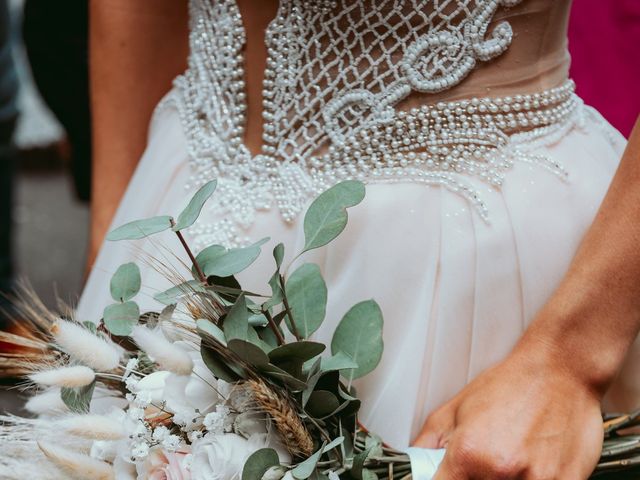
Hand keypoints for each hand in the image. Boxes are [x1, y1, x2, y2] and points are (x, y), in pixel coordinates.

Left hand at [413, 342, 603, 478]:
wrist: (561, 370)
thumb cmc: (512, 384)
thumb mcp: (456, 408)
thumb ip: (429, 444)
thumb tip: (416, 467)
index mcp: (469, 454)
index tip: (450, 474)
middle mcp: (501, 472)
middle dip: (474, 477)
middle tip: (485, 460)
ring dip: (507, 478)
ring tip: (513, 457)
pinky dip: (531, 479)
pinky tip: (534, 461)